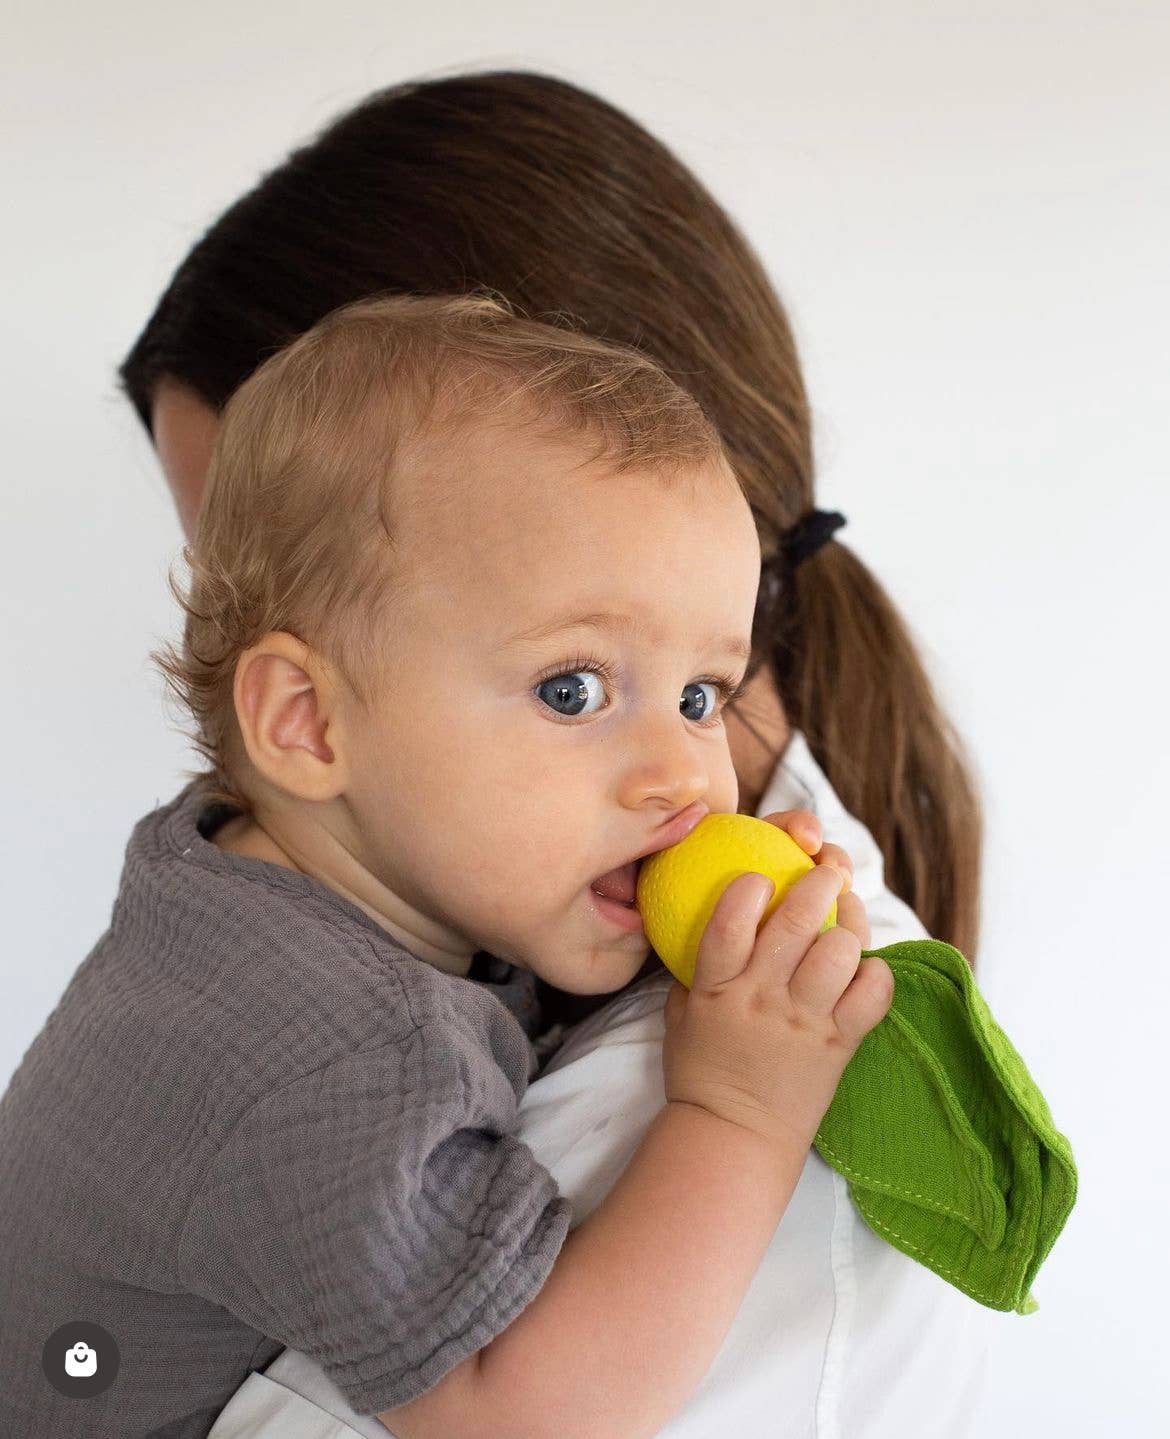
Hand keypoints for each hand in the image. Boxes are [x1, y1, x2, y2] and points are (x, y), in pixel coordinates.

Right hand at [662, 811, 891, 1151]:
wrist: (734, 1135)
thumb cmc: (701, 1072)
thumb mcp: (681, 1014)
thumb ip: (696, 970)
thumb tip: (709, 924)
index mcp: (718, 988)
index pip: (730, 921)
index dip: (749, 887)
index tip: (761, 875)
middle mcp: (762, 998)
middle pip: (797, 922)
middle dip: (819, 882)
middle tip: (828, 869)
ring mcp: (804, 1021)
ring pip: (840, 952)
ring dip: (851, 925)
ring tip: (850, 917)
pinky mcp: (839, 1044)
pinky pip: (873, 996)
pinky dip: (876, 974)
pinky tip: (867, 968)